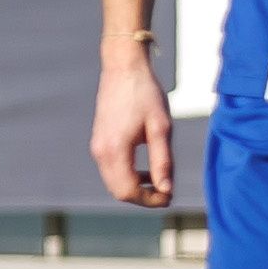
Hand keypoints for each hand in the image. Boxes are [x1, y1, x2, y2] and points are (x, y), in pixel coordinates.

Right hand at [90, 42, 175, 206]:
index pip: (128, 191)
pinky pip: (111, 170)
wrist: (123, 68)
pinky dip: (128, 176)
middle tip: (167, 193)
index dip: (150, 200)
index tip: (170, 196)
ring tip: (159, 180)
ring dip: (135, 187)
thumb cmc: (145, 94)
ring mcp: (97, 147)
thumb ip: (163, 162)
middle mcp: (101, 152)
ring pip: (114, 182)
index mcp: (115, 150)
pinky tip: (146, 168)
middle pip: (118, 191)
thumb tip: (166, 190)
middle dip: (143, 197)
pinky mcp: (99, 141)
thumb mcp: (161, 128)